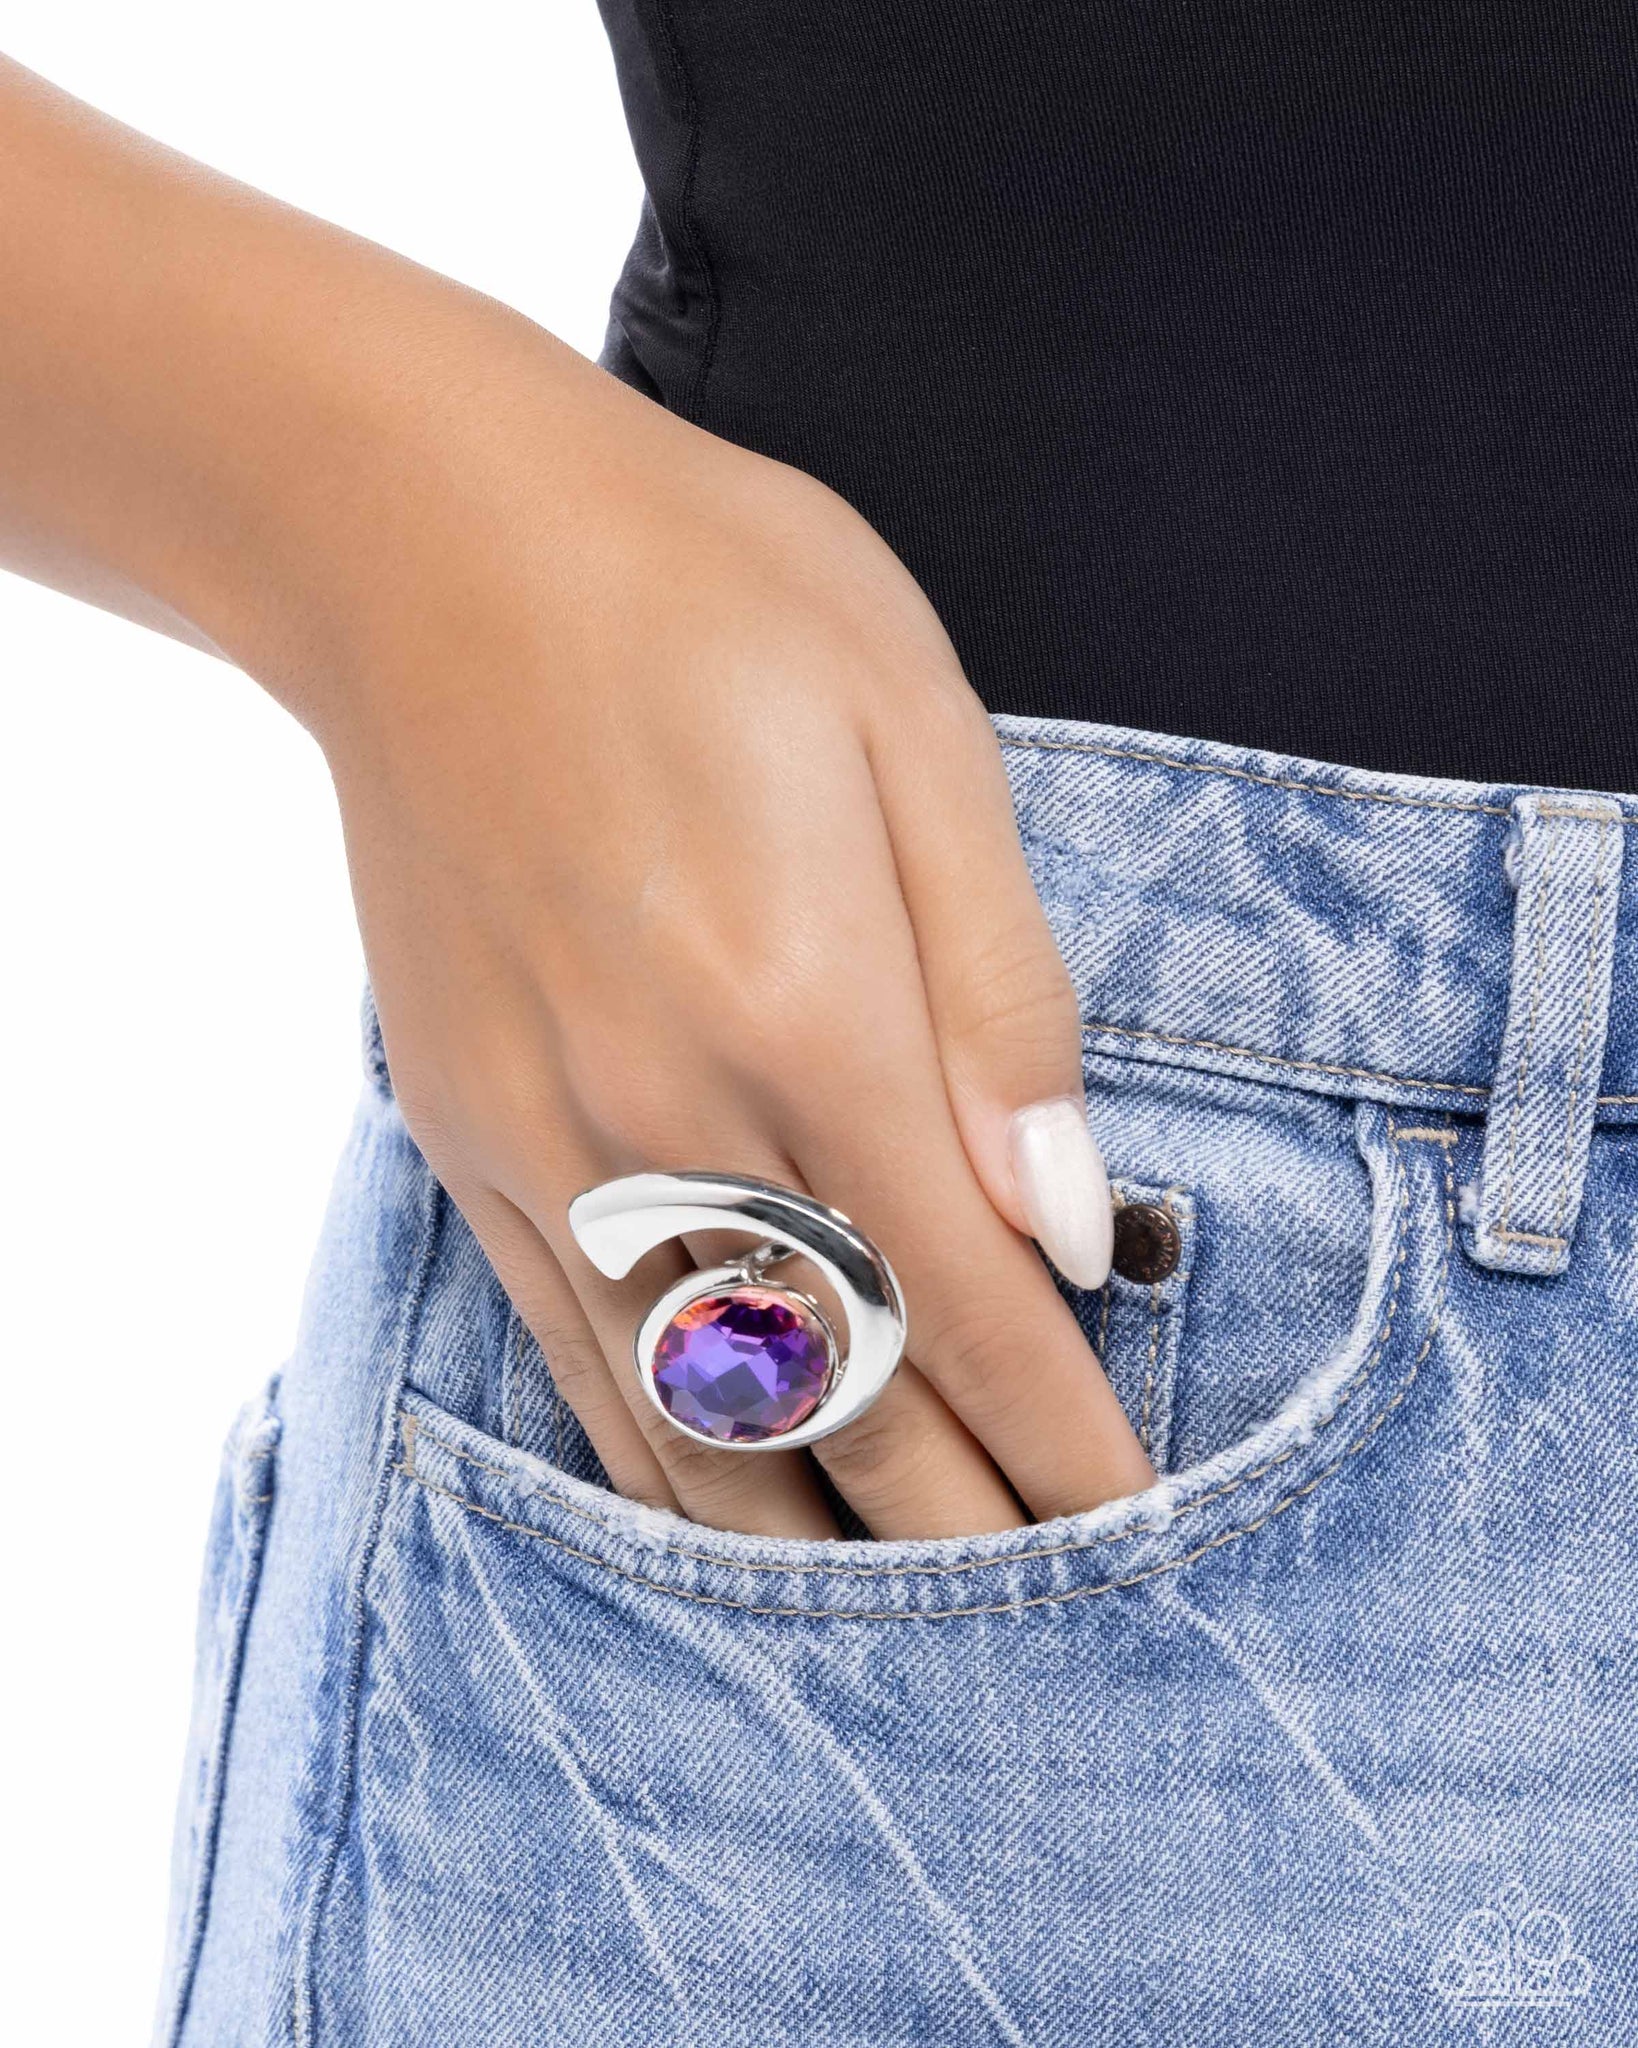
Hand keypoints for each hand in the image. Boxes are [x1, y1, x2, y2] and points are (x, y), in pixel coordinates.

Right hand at [305, 338, 1156, 1538]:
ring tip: (899, 1612)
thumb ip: (1001, 993)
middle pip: (848, 1393)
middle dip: (967, 1524)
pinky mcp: (468, 1134)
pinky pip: (572, 1354)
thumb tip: (1063, 1208)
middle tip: (1050, 1603)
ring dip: (813, 1535)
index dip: (1066, 1431)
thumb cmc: (709, 601)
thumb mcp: (920, 734)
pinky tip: (715, 1509)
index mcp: (810, 1010)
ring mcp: (550, 1141)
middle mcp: (670, 1113)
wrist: (430, 548)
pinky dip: (660, 1461)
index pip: (976, 1300)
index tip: (1127, 1513)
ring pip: (697, 1416)